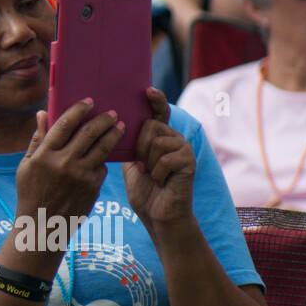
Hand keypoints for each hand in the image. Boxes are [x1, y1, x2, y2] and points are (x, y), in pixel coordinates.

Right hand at [15, 99, 122, 232]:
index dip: (79, 109)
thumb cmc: (30, 193)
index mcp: (45, 154)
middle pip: (89, 133)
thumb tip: (43, 113)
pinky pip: (102, 167)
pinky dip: (104, 160)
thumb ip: (37, 139)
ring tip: (120, 126)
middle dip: (103, 119)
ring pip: (102, 148)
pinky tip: (106, 155)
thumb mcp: (26, 165)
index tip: (89, 101)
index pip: (65, 123)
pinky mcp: (92, 188)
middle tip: (112, 112)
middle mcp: (64, 163)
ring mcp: (80, 176)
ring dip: (113, 134)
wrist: (42, 226)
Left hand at [121, 87, 195, 228]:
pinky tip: (162, 181)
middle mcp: (174, 138)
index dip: (156, 100)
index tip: (148, 90)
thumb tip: (116, 123)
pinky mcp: (189, 161)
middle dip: (140, 147)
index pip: (159, 113)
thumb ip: (129, 143)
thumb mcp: (131, 162)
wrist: (158, 215)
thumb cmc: (144, 190)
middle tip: (145, 166)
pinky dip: (157, 172)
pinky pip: (165, 157)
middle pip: (150, 125)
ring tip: (154, 174)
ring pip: (157, 140)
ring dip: (149, 161)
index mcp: (160, 137)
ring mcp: (183, 148)